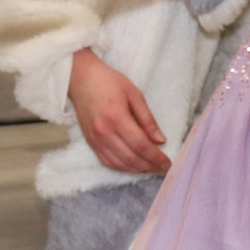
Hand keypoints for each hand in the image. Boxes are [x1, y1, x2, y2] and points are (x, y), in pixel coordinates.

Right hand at [69, 48, 169, 176]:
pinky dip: (123, 168)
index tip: (168, 163)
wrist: (81, 79)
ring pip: (119, 164)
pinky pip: (108, 162)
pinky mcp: (91, 142)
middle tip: (164, 168)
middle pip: (131, 158)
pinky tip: (134, 166)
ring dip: (137, 170)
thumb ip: (147, 119)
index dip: (156, 157)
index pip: (140, 144)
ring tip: (151, 168)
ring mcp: (95, 139)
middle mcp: (104, 132)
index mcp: (117, 117)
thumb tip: (160, 140)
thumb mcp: (134, 94)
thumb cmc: (109, 82)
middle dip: (150, 166)